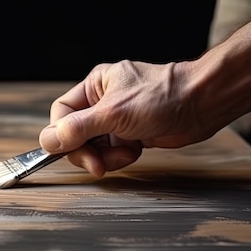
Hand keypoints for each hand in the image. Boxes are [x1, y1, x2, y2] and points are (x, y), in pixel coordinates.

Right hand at [38, 60, 216, 176]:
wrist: (202, 105)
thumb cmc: (162, 97)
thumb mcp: (113, 113)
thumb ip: (78, 129)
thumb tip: (48, 141)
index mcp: (94, 86)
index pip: (62, 113)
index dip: (61, 135)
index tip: (67, 151)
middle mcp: (102, 102)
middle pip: (76, 134)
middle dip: (86, 151)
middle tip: (97, 164)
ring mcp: (117, 120)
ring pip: (93, 147)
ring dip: (106, 156)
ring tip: (126, 152)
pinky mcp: (130, 134)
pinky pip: (111, 153)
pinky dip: (120, 157)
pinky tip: (135, 150)